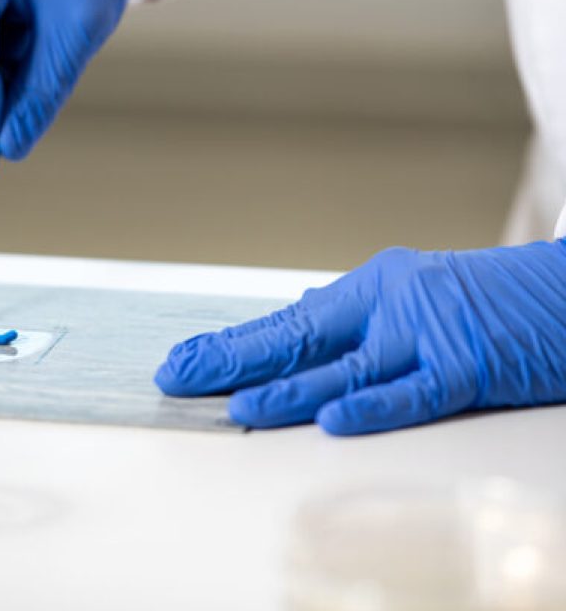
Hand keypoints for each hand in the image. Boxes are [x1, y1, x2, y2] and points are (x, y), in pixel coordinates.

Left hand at [155, 241, 565, 433]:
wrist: (559, 290)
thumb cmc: (482, 300)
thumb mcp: (409, 300)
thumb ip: (353, 320)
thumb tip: (294, 324)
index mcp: (371, 289)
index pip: (288, 322)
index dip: (234, 343)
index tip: (187, 359)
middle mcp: (389, 303)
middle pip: (299, 337)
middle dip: (235, 359)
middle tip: (180, 375)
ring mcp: (427, 331)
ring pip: (346, 367)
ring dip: (289, 391)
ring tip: (237, 407)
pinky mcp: (469, 364)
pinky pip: (415, 391)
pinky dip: (375, 405)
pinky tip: (334, 418)